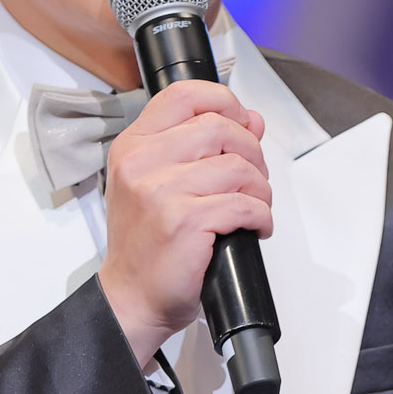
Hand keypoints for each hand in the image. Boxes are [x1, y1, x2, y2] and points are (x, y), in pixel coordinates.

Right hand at [94, 79, 271, 360]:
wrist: (132, 298)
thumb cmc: (147, 246)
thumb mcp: (162, 184)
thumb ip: (204, 147)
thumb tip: (252, 119)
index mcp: (133, 146)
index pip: (184, 95)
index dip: (224, 102)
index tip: (242, 124)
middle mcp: (141, 163)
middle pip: (220, 127)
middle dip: (252, 151)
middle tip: (253, 180)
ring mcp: (160, 191)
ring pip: (238, 167)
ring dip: (260, 189)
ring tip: (254, 207)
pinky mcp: (183, 221)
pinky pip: (243, 204)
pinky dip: (261, 216)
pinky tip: (255, 227)